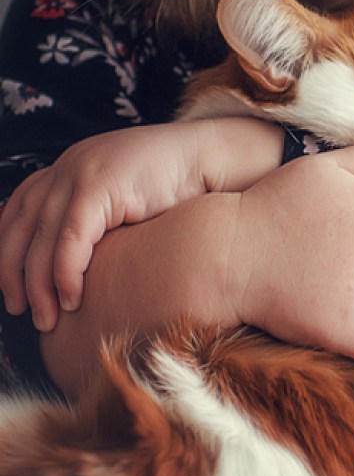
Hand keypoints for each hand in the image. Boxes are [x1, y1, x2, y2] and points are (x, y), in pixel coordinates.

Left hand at [0, 118, 282, 330]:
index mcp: (69, 166)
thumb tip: (70, 268)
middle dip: (13, 276)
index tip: (11, 288)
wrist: (210, 159)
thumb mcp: (122, 201)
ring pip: (41, 239)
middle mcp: (67, 165)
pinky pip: (70, 239)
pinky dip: (66, 273)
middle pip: (20, 227)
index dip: (7, 252)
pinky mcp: (98, 186)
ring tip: (48, 317)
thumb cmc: (176, 187)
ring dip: (39, 285)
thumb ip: (94, 221)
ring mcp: (80, 172)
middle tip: (23, 312)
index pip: (18, 211)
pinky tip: (72, 297)